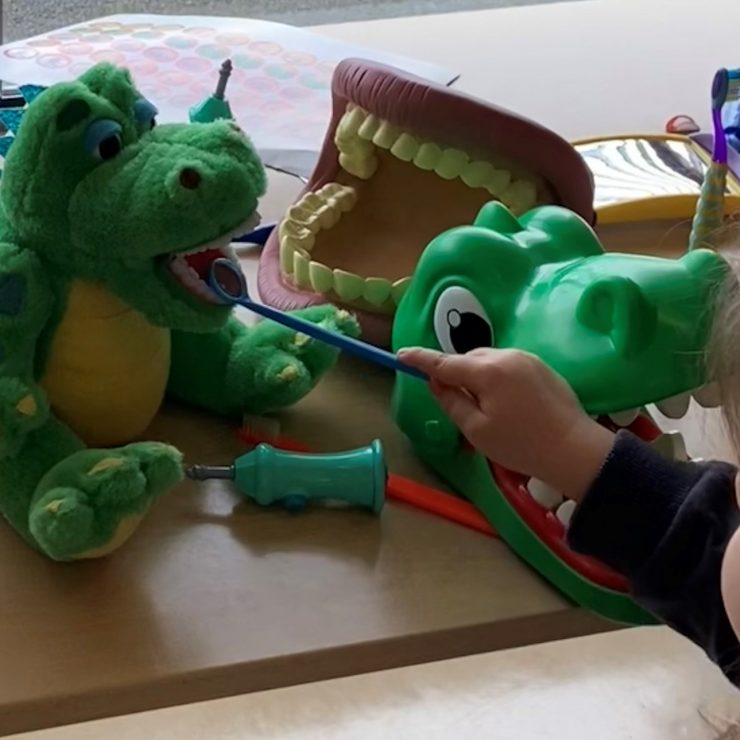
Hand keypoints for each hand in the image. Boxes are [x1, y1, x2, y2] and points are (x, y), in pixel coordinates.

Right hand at [397, 347, 614, 500]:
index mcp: (487, 371)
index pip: (444, 362)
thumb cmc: (521, 445)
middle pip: (467, 359)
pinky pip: (506, 365)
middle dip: (455, 373)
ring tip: (485, 408)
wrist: (575, 449)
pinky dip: (496, 378)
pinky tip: (506, 403)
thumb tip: (436, 382)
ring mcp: (526, 359)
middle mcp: (506, 356)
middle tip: (456, 403)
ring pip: (487, 361)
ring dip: (477, 376)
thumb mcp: (476, 430)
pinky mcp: (541, 366)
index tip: (401, 355)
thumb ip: (451, 401)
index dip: (420, 359)